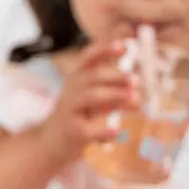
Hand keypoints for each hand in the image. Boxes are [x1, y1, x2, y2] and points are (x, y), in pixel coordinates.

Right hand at [36, 41, 136, 166]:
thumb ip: (112, 91)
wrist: (50, 143)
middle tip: (136, 80)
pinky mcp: (73, 132)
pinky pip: (88, 129)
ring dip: (114, 95)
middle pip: (92, 76)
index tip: (123, 46)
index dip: (104, 50)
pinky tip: (117, 131)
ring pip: (90, 97)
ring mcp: (70, 111)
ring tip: (135, 100)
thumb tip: (137, 89)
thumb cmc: (76, 117)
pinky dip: (103, 129)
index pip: (88, 58)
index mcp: (77, 80)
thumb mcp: (90, 99)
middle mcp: (72, 91)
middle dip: (116, 76)